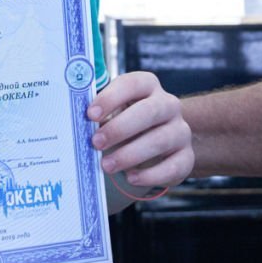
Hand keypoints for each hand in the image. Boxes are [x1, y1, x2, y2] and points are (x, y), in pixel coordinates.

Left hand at [86, 71, 193, 196]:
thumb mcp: (114, 110)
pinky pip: (173, 166)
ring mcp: (180, 131)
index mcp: (148, 86)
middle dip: (119, 128)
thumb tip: (75, 120)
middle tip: (95, 142)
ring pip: (160, 140)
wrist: (159, 142)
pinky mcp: (186, 157)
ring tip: (107, 165)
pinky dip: (150, 174)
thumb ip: (99, 112)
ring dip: (130, 154)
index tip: (90, 115)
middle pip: (149, 111)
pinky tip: (131, 178)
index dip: (111, 98)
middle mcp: (168, 105)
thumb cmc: (127, 121)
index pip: (133, 84)